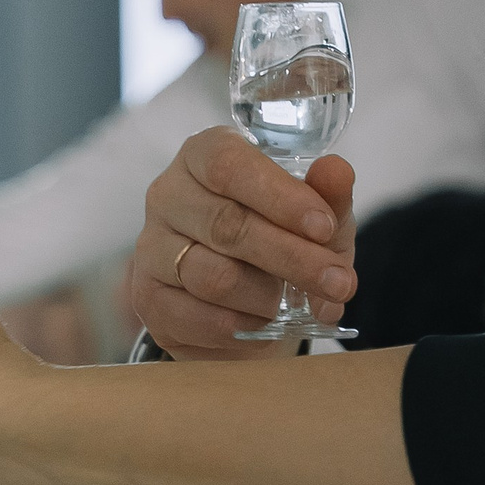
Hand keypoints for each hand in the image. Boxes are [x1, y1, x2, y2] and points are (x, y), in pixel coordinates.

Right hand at [128, 130, 355, 357]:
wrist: (246, 297)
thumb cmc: (281, 240)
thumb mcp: (316, 217)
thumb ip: (328, 195)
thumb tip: (337, 172)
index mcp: (203, 156)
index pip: (228, 166)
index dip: (279, 197)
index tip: (324, 227)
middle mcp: (168, 195)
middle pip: (225, 225)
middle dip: (291, 258)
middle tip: (337, 283)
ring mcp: (150, 248)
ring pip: (213, 277)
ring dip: (267, 298)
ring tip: (291, 304)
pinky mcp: (147, 298)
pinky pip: (197, 318)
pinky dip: (242, 327)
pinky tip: (261, 324)